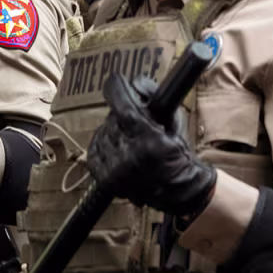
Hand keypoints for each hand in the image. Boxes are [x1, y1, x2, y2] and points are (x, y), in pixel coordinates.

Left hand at [86, 73, 215, 216]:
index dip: (117, 90)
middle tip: (132, 122)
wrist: (178, 192)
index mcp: (151, 141)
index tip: (115, 80)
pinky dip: (102, 144)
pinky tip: (115, 147)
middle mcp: (131, 156)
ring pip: (102, 133)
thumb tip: (135, 81)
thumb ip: (156, 101)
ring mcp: (117, 170)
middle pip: (113, 120)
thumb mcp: (174, 123)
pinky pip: (94, 150)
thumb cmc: (178, 155)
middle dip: (121, 116)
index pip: (125, 108)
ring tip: (128, 140)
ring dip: (112, 131)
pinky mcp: (106, 180)